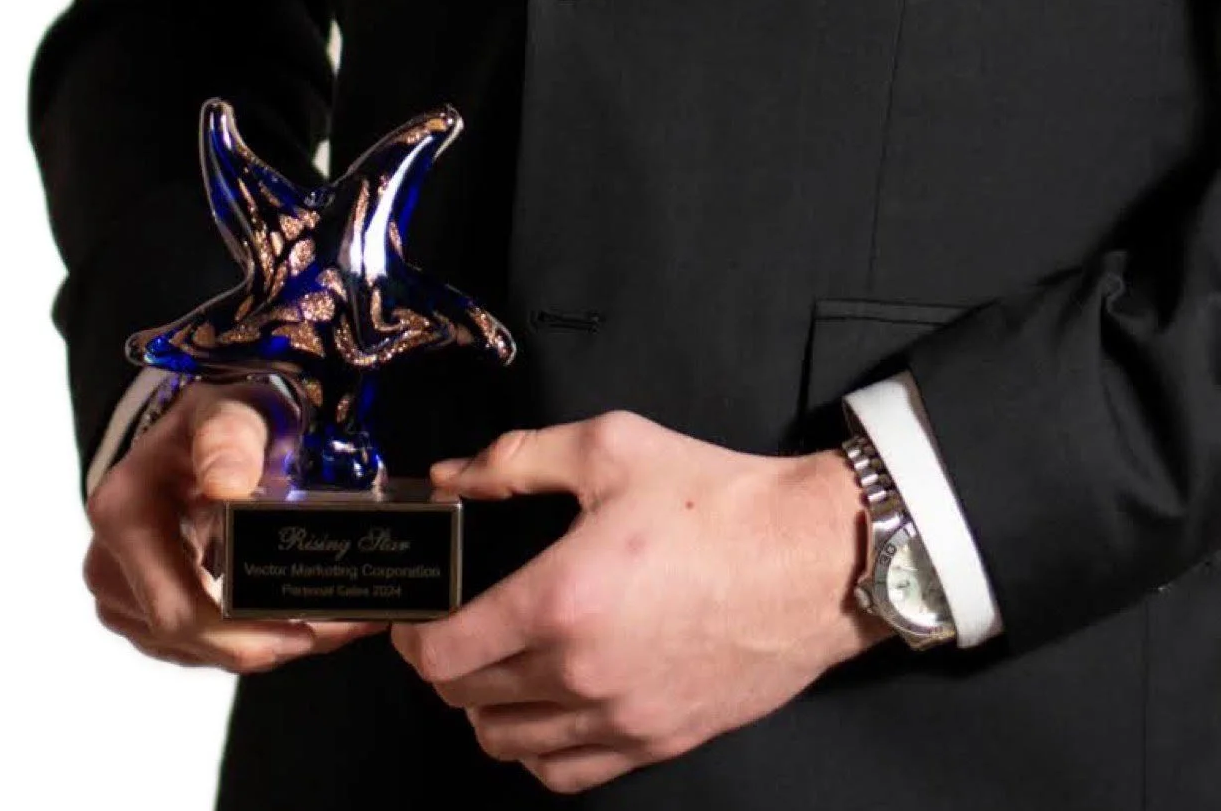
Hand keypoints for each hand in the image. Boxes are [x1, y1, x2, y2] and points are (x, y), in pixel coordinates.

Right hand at [81, 385, 389, 673]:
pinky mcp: (140, 612)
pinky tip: (295, 621)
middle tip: (341, 629)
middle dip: (267, 643)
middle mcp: (109, 566)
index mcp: (123, 516)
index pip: (178, 611)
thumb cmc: (212, 419)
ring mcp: (120, 595)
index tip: (306, 631)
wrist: (190, 433)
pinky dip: (245, 639)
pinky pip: (194, 646)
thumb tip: (228, 486)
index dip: (242, 636)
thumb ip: (229, 438)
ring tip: (333, 622)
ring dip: (263, 645)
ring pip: (195, 650)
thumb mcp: (226, 412)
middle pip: (190, 639)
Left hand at [390, 409, 888, 791]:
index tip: (412, 614)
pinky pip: (564, 773)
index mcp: (560, 598)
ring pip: (507, 744)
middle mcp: (579, 673)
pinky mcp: (653, 742)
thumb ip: (519, 460)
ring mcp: (618, 719)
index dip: (410, 635)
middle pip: (465, 699)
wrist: (810, 559)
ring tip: (498, 665)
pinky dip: (539, 748)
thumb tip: (451, 477)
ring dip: (485, 709)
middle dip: (444, 663)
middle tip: (458, 624)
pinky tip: (547, 707)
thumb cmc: (716, 499)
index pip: (441, 653)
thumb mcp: (612, 447)